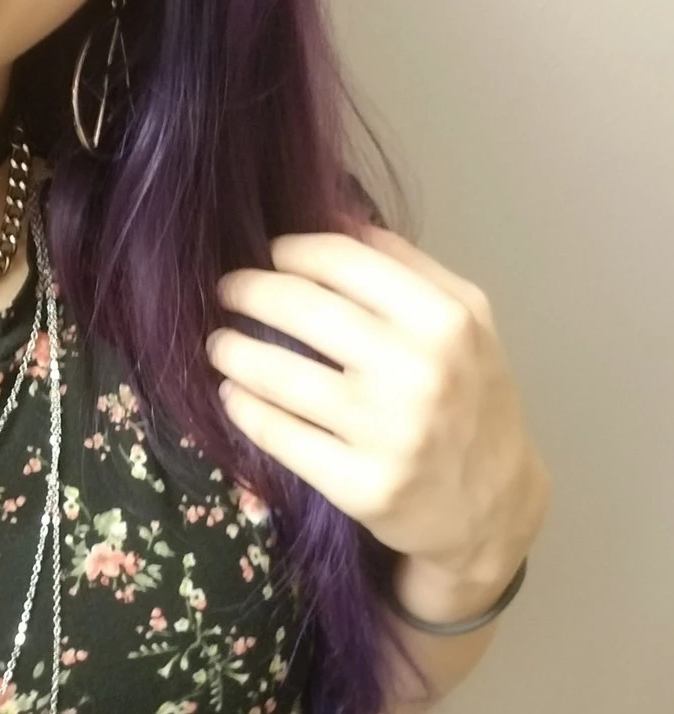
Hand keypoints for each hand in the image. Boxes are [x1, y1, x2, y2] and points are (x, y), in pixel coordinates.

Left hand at [205, 222, 547, 587]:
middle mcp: (419, 372)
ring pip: (277, 374)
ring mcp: (387, 432)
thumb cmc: (469, 397)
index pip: (341, 259)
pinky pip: (277, 434)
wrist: (495, 504)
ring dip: (231, 350)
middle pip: (299, 308)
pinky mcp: (359, 485)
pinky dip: (243, 407)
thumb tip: (333, 209)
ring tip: (218, 342)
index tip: (268, 253)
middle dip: (247, 292)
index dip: (290, 251)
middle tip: (226, 291)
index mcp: (445, 319)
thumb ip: (403, 264)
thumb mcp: (464, 320)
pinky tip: (232, 393)